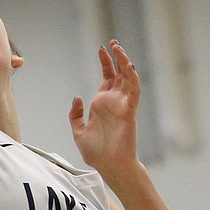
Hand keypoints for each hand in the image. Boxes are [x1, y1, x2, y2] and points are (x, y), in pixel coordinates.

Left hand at [70, 41, 139, 181]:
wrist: (109, 167)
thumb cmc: (97, 153)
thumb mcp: (78, 132)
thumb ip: (75, 115)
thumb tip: (77, 97)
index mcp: (102, 104)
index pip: (106, 78)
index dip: (105, 63)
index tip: (101, 49)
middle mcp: (114, 102)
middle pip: (118, 73)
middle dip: (116, 57)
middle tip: (113, 42)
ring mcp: (123, 105)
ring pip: (127, 78)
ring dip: (124, 62)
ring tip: (118, 48)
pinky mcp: (130, 111)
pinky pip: (134, 91)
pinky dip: (132, 78)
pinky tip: (128, 66)